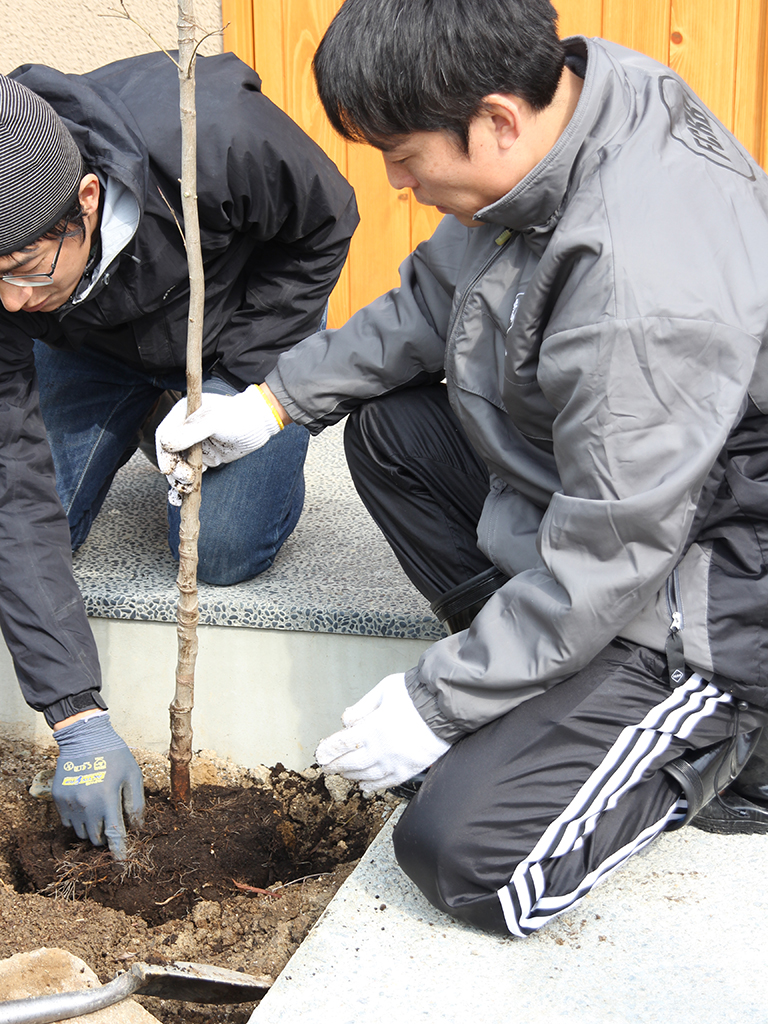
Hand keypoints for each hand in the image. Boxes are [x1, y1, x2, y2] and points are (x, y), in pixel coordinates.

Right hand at [52, 713, 144, 860]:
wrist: (84, 737)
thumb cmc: (114, 754)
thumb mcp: (132, 775)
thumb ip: (136, 803)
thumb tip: (137, 827)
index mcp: (107, 799)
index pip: (114, 835)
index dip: (118, 852)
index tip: (121, 866)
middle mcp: (86, 805)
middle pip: (96, 837)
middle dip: (105, 835)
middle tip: (112, 820)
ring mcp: (70, 803)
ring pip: (81, 832)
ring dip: (91, 828)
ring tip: (99, 809)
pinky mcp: (58, 799)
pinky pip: (68, 822)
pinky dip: (78, 820)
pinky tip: (85, 804)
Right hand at [155, 386, 282, 502]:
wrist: (259, 424)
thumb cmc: (238, 416)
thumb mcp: (214, 421)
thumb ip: (191, 431)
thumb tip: (166, 445)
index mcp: (182, 415)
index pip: (164, 435)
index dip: (164, 454)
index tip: (169, 469)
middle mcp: (184, 430)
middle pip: (169, 454)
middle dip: (175, 470)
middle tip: (187, 479)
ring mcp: (193, 446)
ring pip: (178, 466)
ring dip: (179, 481)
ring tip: (188, 490)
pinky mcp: (204, 459)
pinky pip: (190, 473)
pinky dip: (185, 486)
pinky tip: (181, 500)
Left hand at [315, 673, 450, 793]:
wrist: (445, 708)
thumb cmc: (415, 695)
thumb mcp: (383, 690)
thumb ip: (362, 707)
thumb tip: (346, 720)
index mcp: (372, 729)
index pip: (342, 744)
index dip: (328, 750)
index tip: (320, 755)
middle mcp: (380, 750)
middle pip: (350, 763)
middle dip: (335, 765)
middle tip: (326, 767)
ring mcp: (395, 762)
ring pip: (366, 775)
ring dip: (351, 775)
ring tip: (343, 774)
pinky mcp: (408, 770)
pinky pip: (386, 783)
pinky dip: (372, 786)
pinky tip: (364, 786)